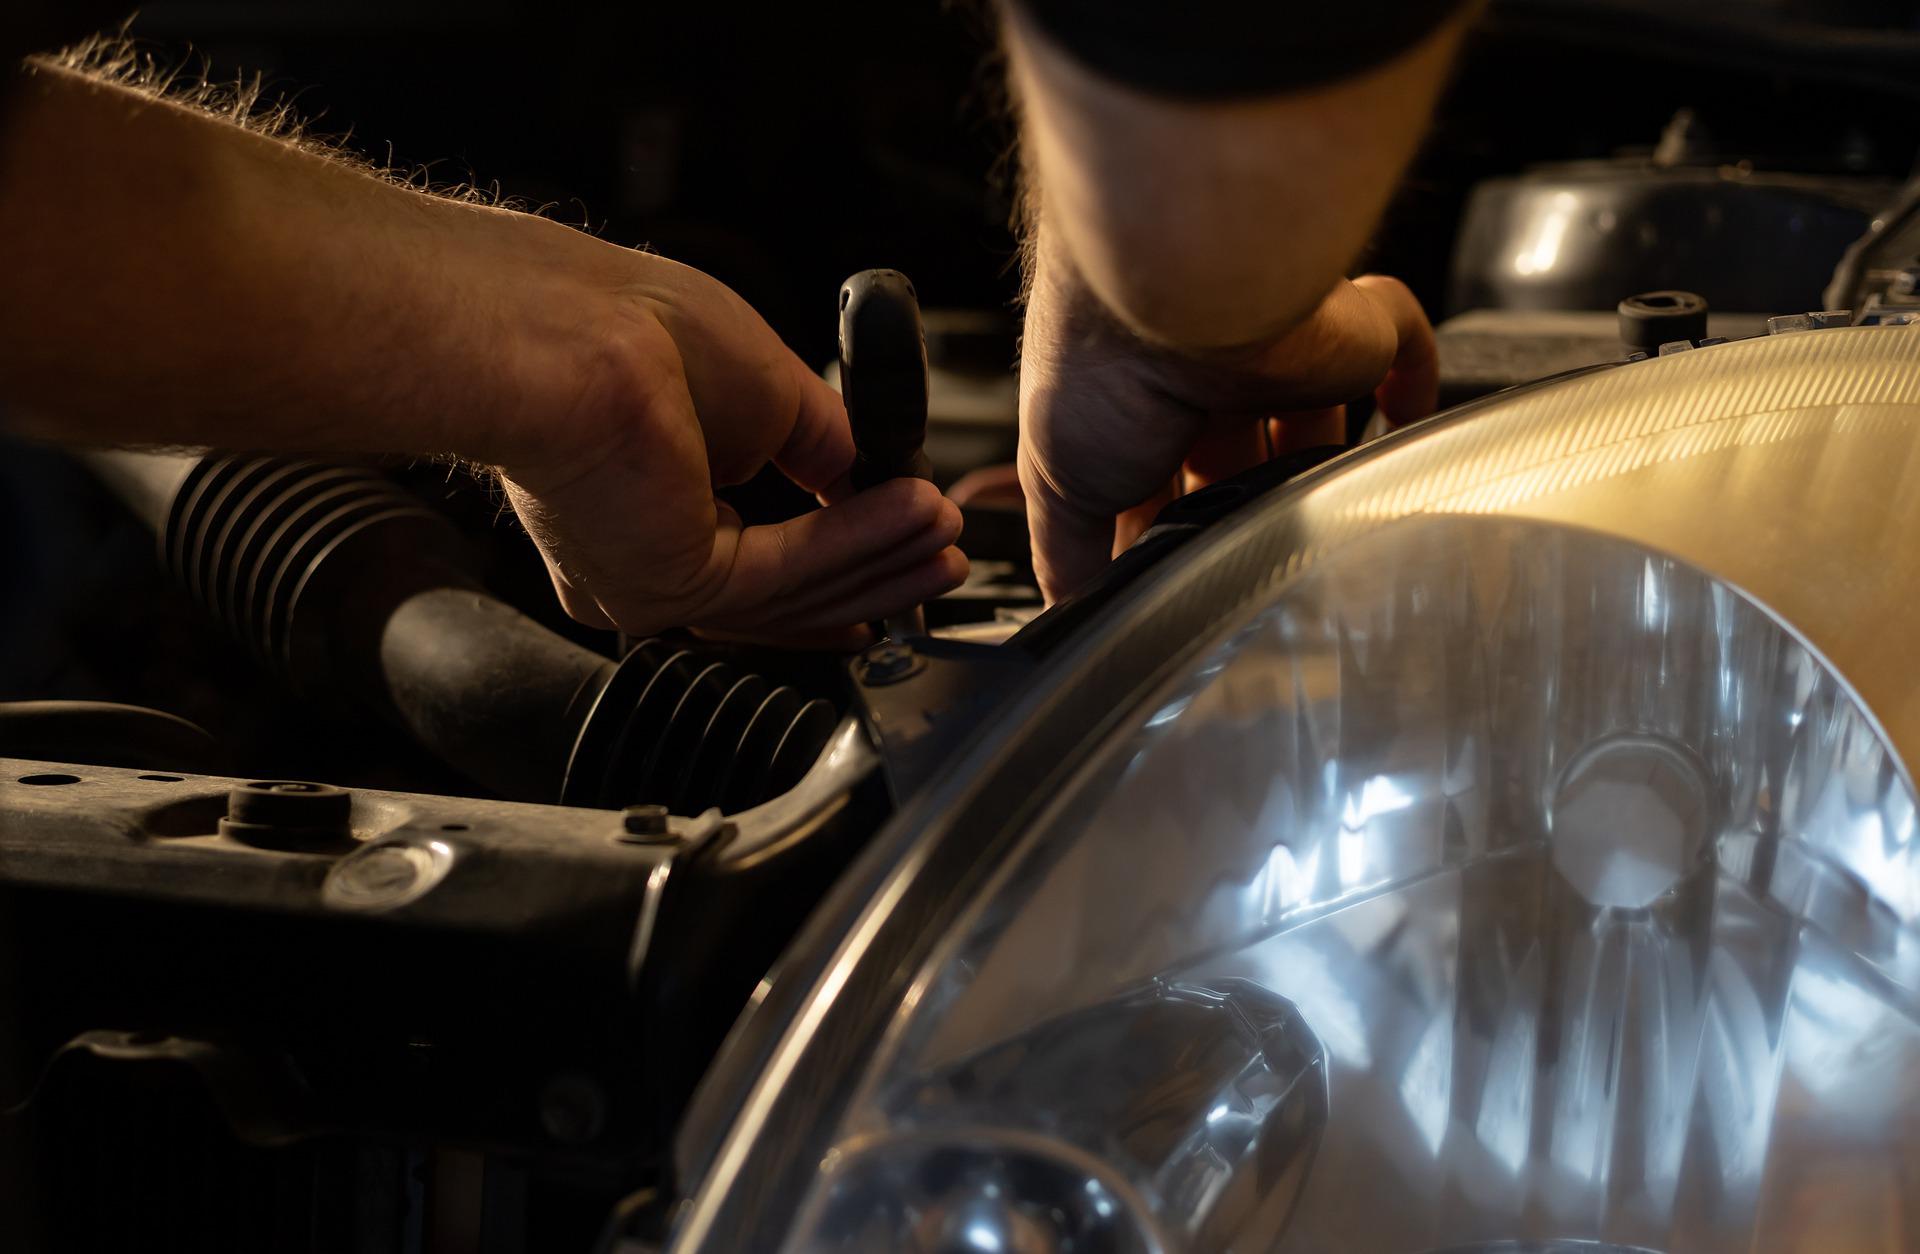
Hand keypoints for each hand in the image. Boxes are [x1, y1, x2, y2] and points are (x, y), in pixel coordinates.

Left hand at [472, 235, 967, 647]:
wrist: (569, 334)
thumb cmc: (623, 327)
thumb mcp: (761, 385)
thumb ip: (818, 442)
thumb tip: (872, 475)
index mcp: (640, 500)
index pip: (751, 557)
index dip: (834, 558)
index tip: (899, 544)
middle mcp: (636, 552)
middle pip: (779, 589)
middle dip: (874, 570)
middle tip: (942, 554)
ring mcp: (648, 579)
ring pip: (790, 589)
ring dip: (881, 557)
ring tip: (944, 534)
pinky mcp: (669, 585)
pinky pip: (785, 572)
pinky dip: (858, 543)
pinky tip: (912, 515)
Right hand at [1016, 247, 1437, 602]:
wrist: (1176, 289)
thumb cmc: (1101, 365)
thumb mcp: (1056, 482)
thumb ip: (1066, 552)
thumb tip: (1074, 613)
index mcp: (1135, 397)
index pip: (1161, 482)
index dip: (1167, 535)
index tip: (1172, 591)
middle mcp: (1208, 373)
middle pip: (1243, 462)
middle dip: (1240, 514)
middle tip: (1245, 572)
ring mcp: (1283, 351)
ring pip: (1315, 420)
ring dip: (1315, 475)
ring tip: (1315, 533)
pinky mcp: (1350, 330)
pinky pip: (1402, 348)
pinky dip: (1412, 388)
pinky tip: (1405, 426)